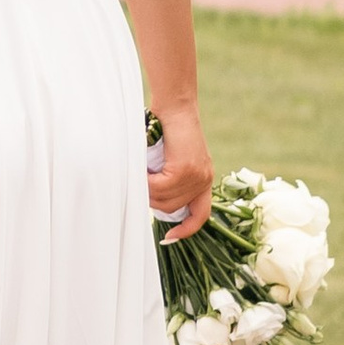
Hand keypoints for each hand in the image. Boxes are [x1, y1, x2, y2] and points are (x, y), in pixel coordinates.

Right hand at [149, 105, 215, 242]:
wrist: (175, 107)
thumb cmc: (169, 130)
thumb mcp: (173, 159)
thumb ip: (169, 179)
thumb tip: (152, 199)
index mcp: (204, 180)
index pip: (200, 215)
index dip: (186, 230)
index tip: (169, 238)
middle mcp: (204, 180)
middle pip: (174, 208)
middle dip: (153, 201)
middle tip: (140, 187)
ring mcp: (196, 175)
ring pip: (165, 199)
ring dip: (148, 191)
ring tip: (139, 177)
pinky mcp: (185, 168)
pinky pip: (160, 186)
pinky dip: (147, 181)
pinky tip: (142, 171)